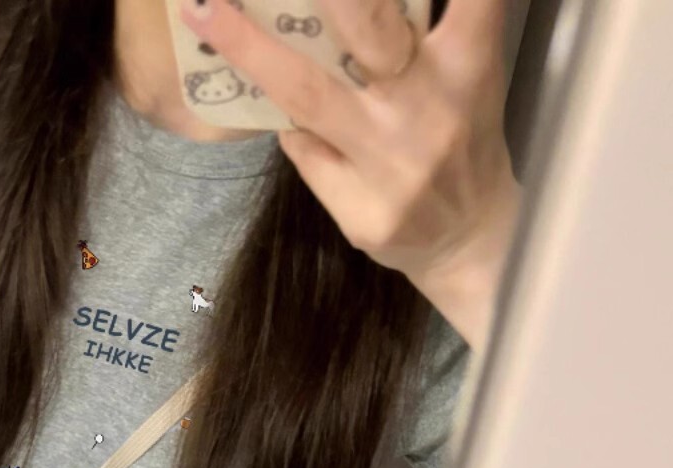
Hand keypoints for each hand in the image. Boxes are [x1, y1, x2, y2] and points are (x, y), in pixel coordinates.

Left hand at [178, 0, 519, 342]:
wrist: (468, 239)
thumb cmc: (457, 134)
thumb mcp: (461, 71)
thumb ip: (413, 29)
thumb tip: (309, 6)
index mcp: (467, 61)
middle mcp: (432, 107)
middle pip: (365, 21)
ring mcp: (394, 166)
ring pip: (307, 92)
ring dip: (248, 47)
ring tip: (204, 13)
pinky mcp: (365, 212)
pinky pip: (303, 150)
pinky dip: (289, 128)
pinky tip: (285, 119)